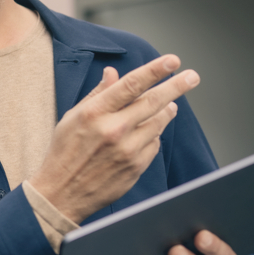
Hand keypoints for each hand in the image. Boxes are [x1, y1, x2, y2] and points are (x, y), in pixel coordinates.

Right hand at [29, 55, 198, 222]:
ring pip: (158, 123)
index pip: (131, 84)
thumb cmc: (65, 152)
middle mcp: (113, 130)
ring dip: (167, 110)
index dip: (155, 70)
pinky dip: (153, 136)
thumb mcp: (73, 117)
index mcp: (94, 113)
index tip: (173, 61)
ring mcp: (127, 150)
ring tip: (170, 105)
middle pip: (153, 101)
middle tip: (192, 76)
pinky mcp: (135, 167)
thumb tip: (113, 73)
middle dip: (176, 86)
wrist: (61, 193)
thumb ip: (97, 94)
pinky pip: (154, 144)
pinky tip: (146, 134)